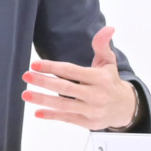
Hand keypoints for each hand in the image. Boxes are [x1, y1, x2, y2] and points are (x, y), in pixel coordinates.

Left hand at [22, 25, 137, 130]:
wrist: (125, 108)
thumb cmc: (110, 82)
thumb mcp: (108, 62)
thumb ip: (102, 46)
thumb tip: (108, 28)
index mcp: (100, 78)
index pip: (72, 71)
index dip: (52, 67)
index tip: (35, 64)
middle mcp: (97, 94)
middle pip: (65, 88)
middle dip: (43, 81)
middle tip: (26, 76)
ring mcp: (92, 110)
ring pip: (64, 104)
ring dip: (42, 100)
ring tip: (25, 94)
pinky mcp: (88, 122)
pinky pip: (67, 118)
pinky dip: (52, 115)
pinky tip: (37, 112)